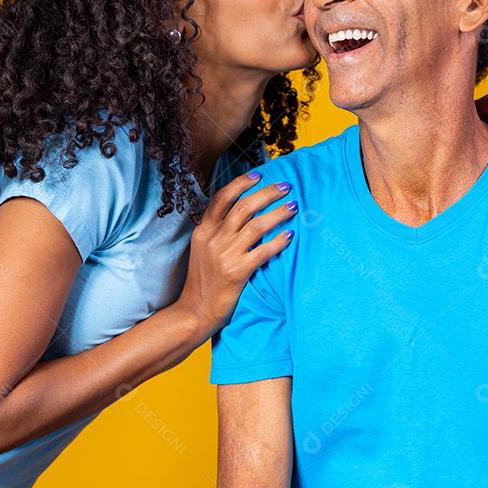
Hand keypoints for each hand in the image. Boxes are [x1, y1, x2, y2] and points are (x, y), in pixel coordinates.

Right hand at [175, 171, 297, 336]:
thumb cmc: (202, 282)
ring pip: (256, 225)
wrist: (194, 312)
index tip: (258, 175)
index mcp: (203, 231)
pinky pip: (263, 251)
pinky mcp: (237, 272)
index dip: (241, 184)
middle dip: (267, 193)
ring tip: (294, 207)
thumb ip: (216, 232)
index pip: (222, 198)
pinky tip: (290, 236)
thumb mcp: (201, 250)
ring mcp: (224, 255)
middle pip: (243, 207)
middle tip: (286, 187)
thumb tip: (241, 214)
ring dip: (278, 213)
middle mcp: (213, 239)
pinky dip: (278, 241)